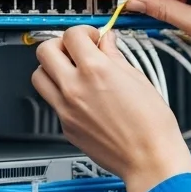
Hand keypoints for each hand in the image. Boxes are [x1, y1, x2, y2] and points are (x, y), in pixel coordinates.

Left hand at [32, 26, 190, 191]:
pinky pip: (52, 101)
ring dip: (52, 68)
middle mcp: (75, 88)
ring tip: (71, 72)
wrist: (149, 159)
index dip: (83, 32)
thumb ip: (115, 57)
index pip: (72, 35)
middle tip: (75, 50)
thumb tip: (106, 43)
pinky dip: (62, 93)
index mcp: (96, 71)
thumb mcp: (139, 80)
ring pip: (39, 76)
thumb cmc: (152, 126)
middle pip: (44, 51)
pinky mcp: (66, 126)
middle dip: (60, 45)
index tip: (92, 37)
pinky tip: (82, 97)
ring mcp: (66, 109)